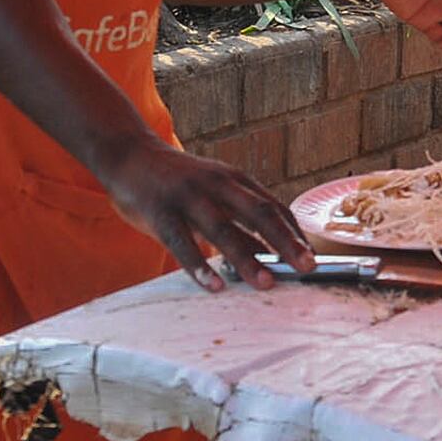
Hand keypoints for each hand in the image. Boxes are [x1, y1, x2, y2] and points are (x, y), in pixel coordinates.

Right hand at [97, 136, 311, 292]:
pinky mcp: (160, 211)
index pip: (274, 207)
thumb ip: (239, 220)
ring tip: (266, 284)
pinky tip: (212, 285)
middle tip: (307, 267)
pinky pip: (181, 243)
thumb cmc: (177, 182)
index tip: (312, 259)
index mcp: (234, 180)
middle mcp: (217, 184)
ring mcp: (188, 196)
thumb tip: (270, 255)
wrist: (129, 154)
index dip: (294, 234)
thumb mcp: (214, 193)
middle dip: (286, 242)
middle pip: (259, 213)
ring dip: (247, 258)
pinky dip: (199, 266)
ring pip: (222, 230)